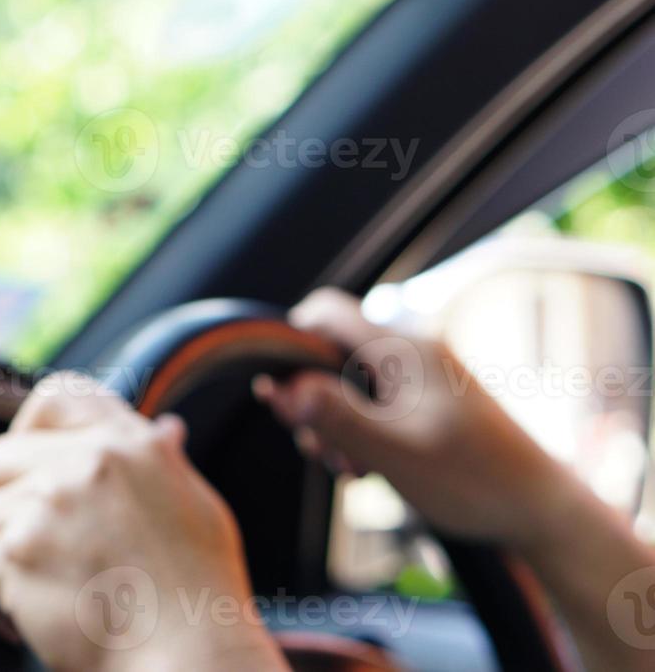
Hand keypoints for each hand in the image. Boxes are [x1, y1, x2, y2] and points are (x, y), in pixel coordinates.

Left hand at [0, 372, 287, 671]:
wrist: (191, 658)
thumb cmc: (201, 593)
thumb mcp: (195, 506)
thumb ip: (163, 463)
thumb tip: (165, 427)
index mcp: (128, 444)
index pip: (57, 396)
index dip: (31, 427)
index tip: (32, 466)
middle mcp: (84, 464)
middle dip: (2, 505)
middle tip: (32, 545)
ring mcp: (45, 508)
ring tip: (41, 592)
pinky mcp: (17, 559)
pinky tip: (36, 626)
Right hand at [254, 287, 568, 550]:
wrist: (541, 509)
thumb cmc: (474, 480)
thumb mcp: (394, 453)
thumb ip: (335, 417)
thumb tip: (281, 388)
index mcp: (402, 347)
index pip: (324, 310)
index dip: (290, 342)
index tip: (278, 392)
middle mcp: (410, 350)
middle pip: (330, 353)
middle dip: (312, 400)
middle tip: (322, 451)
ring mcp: (420, 375)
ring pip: (348, 383)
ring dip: (335, 423)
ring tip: (351, 469)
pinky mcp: (426, 401)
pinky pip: (373, 402)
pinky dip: (360, 431)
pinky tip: (369, 469)